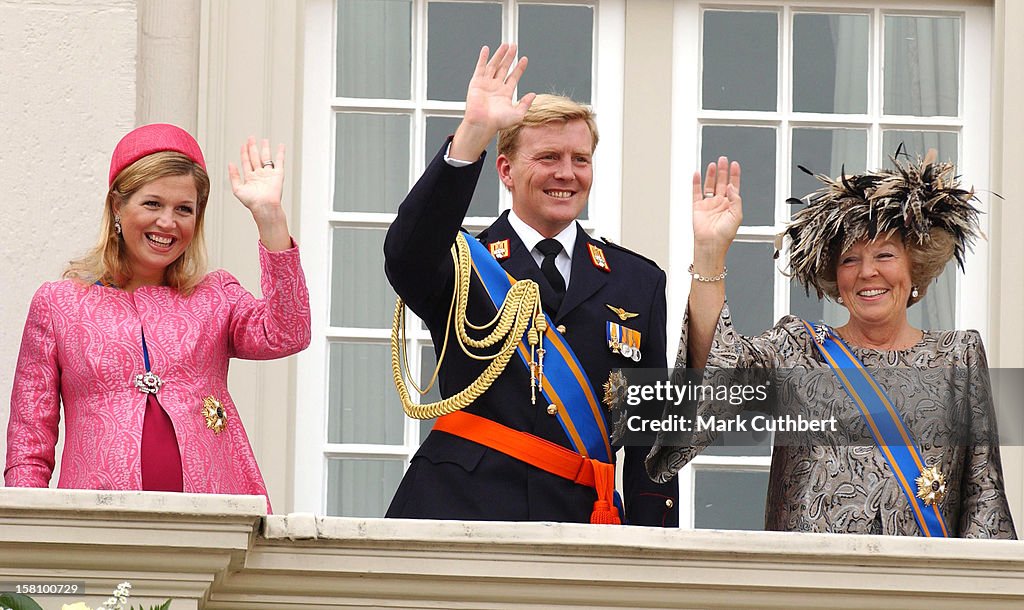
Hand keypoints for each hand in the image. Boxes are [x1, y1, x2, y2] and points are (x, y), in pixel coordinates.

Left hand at [228, 136, 284, 215]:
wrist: (264, 206)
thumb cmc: (252, 202)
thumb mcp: (237, 189)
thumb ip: (233, 176)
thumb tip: (230, 164)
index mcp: (250, 178)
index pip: (246, 162)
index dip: (244, 153)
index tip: (243, 145)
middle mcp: (259, 175)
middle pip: (255, 157)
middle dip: (253, 148)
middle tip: (251, 138)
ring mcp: (268, 174)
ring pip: (266, 158)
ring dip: (265, 149)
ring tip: (264, 140)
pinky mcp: (278, 174)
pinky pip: (279, 161)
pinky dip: (280, 153)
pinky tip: (280, 146)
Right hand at [450, 43, 535, 159]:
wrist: (482, 123)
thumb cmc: (498, 123)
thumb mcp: (518, 114)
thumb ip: (526, 104)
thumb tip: (533, 95)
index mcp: (505, 94)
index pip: (514, 77)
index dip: (519, 68)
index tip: (524, 59)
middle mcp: (496, 88)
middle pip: (504, 68)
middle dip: (510, 57)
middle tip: (514, 47)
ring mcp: (486, 84)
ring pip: (494, 65)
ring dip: (500, 55)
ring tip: (506, 45)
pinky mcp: (477, 82)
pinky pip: (480, 67)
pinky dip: (483, 58)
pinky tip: (487, 49)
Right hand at [692, 156, 741, 258]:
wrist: (710, 244)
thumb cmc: (724, 235)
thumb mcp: (737, 216)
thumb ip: (735, 199)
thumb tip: (731, 186)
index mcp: (730, 205)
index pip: (733, 186)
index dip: (734, 175)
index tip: (735, 165)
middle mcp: (719, 203)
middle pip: (721, 183)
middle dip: (723, 171)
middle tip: (723, 160)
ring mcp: (708, 204)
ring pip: (710, 185)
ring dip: (712, 175)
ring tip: (713, 164)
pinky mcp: (697, 207)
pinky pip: (696, 192)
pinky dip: (696, 183)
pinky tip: (697, 174)